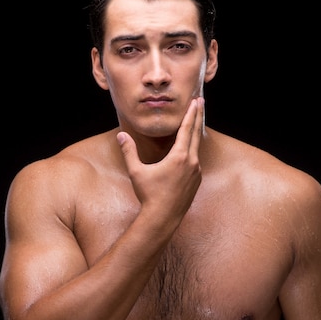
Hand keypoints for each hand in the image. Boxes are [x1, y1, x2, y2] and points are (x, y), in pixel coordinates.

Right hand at [116, 97, 203, 220]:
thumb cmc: (149, 195)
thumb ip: (129, 152)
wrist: (163, 218)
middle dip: (198, 116)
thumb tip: (120, 135)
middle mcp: (191, 162)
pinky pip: (195, 160)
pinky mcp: (196, 180)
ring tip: (193, 123)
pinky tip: (188, 149)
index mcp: (179, 157)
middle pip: (196, 133)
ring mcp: (196, 172)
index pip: (186, 129)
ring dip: (195, 133)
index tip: (195, 101)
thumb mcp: (136, 172)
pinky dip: (192, 150)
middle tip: (200, 101)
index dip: (191, 113)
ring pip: (196, 147)